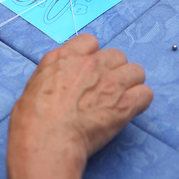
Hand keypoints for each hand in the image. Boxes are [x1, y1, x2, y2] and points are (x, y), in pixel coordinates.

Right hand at [7, 34, 152, 178]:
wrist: (48, 138)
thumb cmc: (33, 117)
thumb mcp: (35, 83)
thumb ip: (54, 73)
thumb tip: (60, 78)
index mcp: (67, 56)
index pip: (90, 41)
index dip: (91, 55)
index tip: (88, 70)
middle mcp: (91, 64)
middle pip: (117, 55)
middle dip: (113, 69)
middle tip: (105, 88)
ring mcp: (110, 82)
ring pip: (136, 71)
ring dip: (130, 83)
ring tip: (120, 99)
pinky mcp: (125, 104)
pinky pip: (145, 93)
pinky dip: (139, 101)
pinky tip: (129, 110)